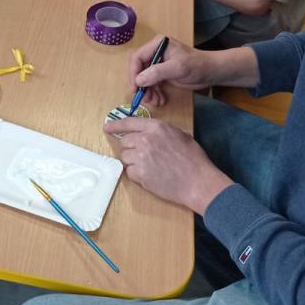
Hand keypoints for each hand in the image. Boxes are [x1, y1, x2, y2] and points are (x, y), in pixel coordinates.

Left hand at [103, 116, 232, 213]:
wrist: (198, 182)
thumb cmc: (194, 159)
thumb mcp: (180, 135)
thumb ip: (161, 131)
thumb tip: (150, 133)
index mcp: (156, 127)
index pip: (129, 122)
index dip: (116, 125)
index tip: (107, 127)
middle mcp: (145, 140)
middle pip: (124, 142)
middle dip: (131, 148)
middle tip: (144, 156)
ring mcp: (140, 157)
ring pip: (124, 157)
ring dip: (133, 162)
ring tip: (150, 166)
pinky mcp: (139, 174)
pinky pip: (129, 172)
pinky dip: (136, 174)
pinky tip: (151, 176)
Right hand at [127, 34, 221, 107]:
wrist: (211, 72)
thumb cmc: (197, 65)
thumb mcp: (178, 68)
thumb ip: (157, 73)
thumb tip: (138, 80)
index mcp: (157, 44)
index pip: (137, 57)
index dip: (134, 73)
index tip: (136, 87)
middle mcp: (155, 52)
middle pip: (139, 68)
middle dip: (141, 84)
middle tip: (144, 98)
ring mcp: (158, 63)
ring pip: (144, 78)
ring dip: (148, 91)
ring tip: (155, 101)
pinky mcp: (162, 73)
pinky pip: (152, 83)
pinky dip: (154, 92)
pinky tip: (160, 100)